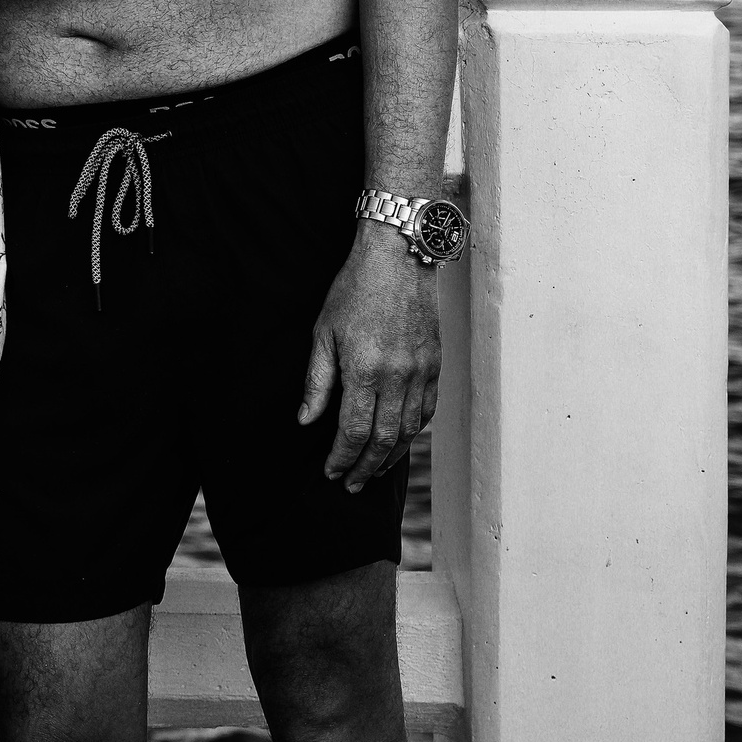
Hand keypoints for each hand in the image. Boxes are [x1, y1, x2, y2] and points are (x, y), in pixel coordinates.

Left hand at [299, 226, 440, 488]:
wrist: (398, 256)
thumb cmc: (354, 289)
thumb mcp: (323, 332)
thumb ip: (316, 381)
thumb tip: (306, 421)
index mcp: (365, 369)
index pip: (354, 431)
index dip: (341, 458)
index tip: (330, 472)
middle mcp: (397, 376)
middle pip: (383, 439)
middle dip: (364, 468)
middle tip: (351, 484)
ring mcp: (421, 371)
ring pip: (408, 431)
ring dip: (390, 457)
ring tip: (372, 471)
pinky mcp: (435, 364)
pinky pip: (427, 410)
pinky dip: (412, 433)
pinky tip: (399, 441)